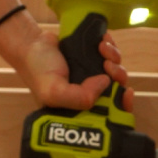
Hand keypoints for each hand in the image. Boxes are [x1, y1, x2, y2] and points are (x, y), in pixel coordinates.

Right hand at [18, 30, 134, 111]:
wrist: (32, 44)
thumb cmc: (38, 72)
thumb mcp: (54, 92)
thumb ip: (79, 97)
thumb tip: (105, 83)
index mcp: (80, 110)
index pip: (109, 116)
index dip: (122, 107)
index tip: (125, 93)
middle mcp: (88, 96)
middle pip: (117, 92)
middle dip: (118, 77)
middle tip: (108, 66)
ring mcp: (92, 78)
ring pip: (117, 73)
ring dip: (114, 59)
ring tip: (102, 49)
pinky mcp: (93, 61)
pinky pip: (112, 57)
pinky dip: (111, 48)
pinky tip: (102, 41)